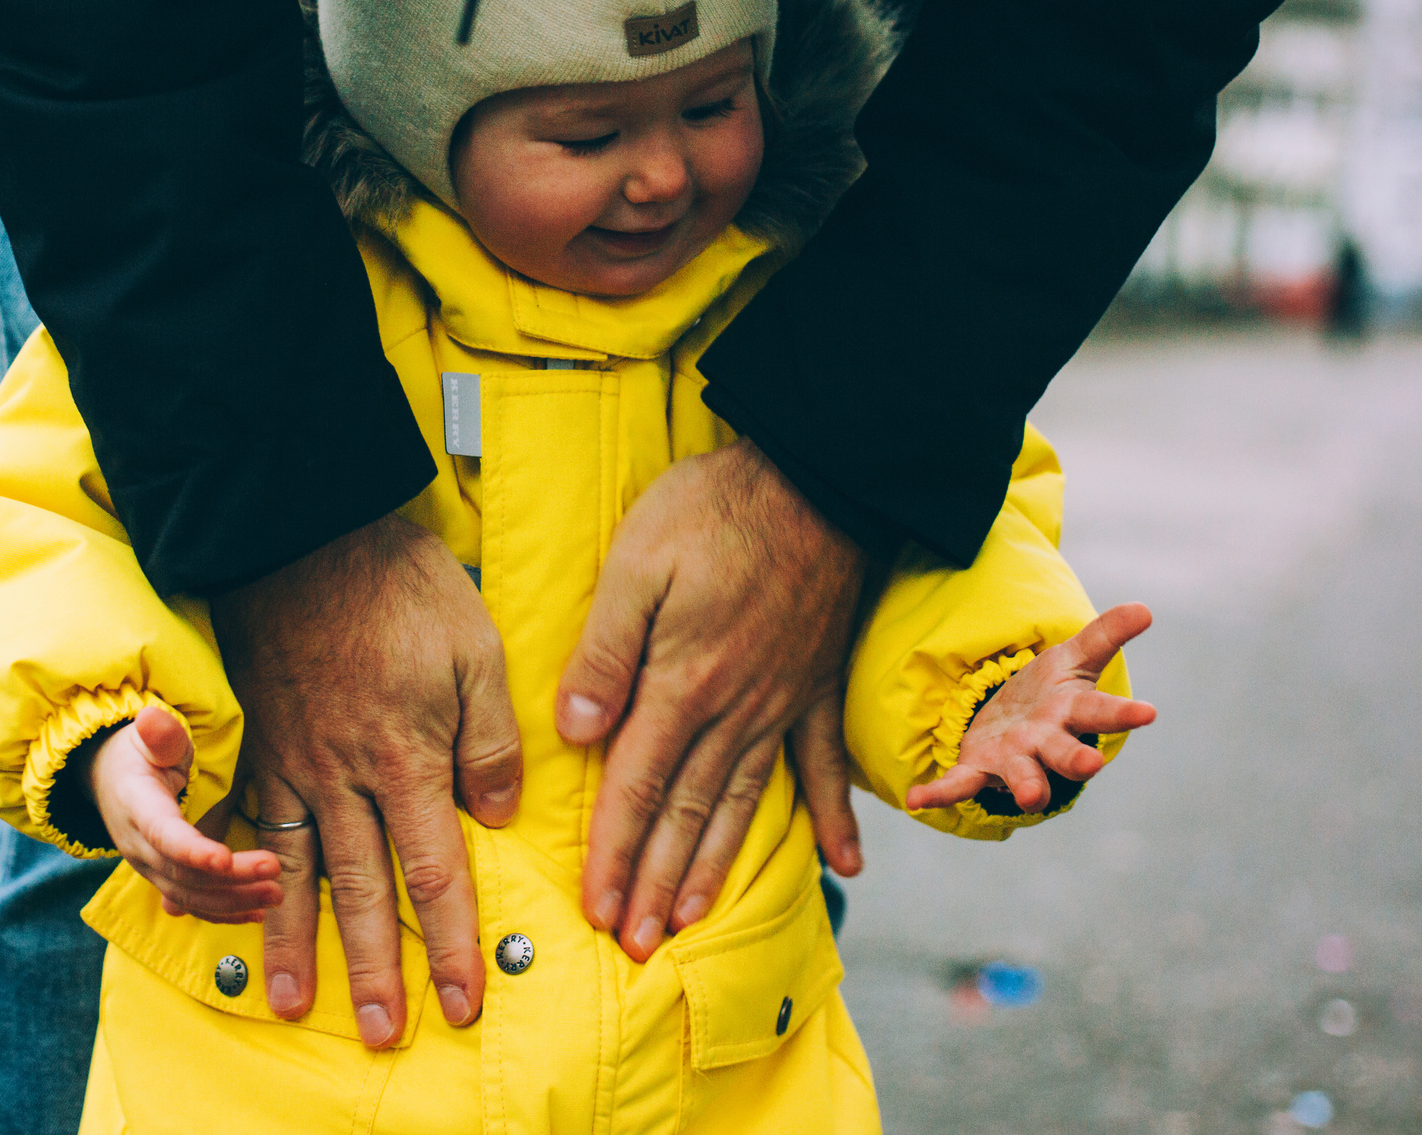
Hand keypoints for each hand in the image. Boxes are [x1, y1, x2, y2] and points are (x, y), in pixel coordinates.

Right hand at [87, 704, 281, 921]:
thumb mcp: (147, 736)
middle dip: (231, 878)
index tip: (224, 859)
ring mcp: (148, 867)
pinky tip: (255, 912)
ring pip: (189, 895)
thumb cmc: (137, 752)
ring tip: (276, 894)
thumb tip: (151, 719)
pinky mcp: (162, 878)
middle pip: (183, 872)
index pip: (163, 834)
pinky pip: (190, 903)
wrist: (109, 778)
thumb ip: (159, 734)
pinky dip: (222, 912)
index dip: (192, 851)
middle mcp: (138, 846)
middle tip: (275, 869)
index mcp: (135, 806)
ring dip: (233, 900)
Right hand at [211, 513, 521, 1046]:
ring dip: (295, 943)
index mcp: (406, 756)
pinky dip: (233, 877)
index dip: (448, 943)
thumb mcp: (475, 647)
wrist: (301, 533)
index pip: (433, 872)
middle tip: (384, 1033)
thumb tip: (494, 819)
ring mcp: (290, 763)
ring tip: (294, 1002)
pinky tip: (226, 911)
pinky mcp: (253, 743)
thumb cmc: (399, 586)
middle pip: (361, 891)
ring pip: (293, 871)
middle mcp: (343, 776)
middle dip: (376, 969)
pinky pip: (242, 825)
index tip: (459, 1001)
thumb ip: (487, 739)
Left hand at [554, 438, 866, 961]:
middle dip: (655, 883)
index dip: (615, 852)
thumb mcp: (637, 561)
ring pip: (742, 803)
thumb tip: (575, 731)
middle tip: (633, 945)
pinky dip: (835, 818)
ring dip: (714, 867)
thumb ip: (604, 649)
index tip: (596, 909)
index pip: (638, 786)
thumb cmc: (715, 509)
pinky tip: (846, 866)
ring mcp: (783, 703)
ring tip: (691, 922)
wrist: (818, 477)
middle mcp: (735, 709)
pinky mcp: (818, 684)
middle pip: (687, 812)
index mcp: (683, 682)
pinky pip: (826, 765)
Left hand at [906, 603, 1158, 813]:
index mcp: (1072, 713)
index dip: (1123, 714)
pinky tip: (916, 799)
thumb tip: (1146, 608)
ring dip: (1027, 787)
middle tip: (1092, 764)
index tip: (1148, 712)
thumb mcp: (1074, 658)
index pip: (1101, 712)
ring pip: (1024, 777)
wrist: (1011, 723)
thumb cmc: (1050, 693)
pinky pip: (959, 785)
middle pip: (1065, 753)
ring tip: (1031, 798)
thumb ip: (1105, 635)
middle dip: (1077, 760)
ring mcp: (1014, 760)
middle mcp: (1047, 743)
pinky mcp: (979, 769)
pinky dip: (939, 793)